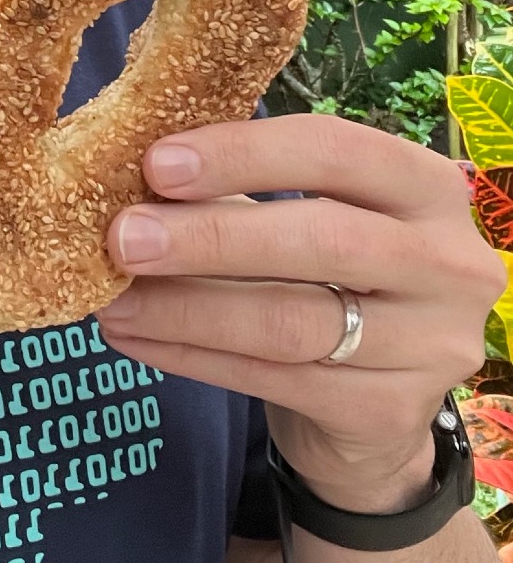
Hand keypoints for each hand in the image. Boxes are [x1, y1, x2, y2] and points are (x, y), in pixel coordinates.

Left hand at [97, 115, 506, 510]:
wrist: (375, 405)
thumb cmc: (325, 279)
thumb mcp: (305, 218)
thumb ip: (239, 190)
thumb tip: (123, 172)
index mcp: (427, 186)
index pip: (337, 150)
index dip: (244, 152)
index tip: (157, 163)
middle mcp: (449, 262)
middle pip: (322, 238)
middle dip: (210, 236)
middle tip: (123, 238)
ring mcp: (431, 344)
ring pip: (291, 320)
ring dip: (186, 308)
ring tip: (112, 299)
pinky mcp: (391, 412)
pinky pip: (273, 380)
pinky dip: (192, 357)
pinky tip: (136, 338)